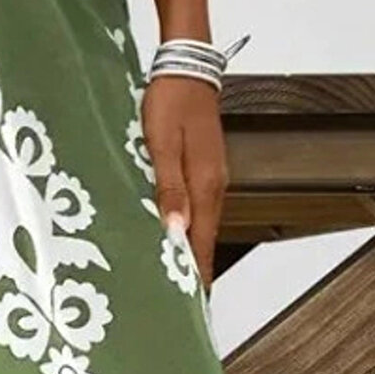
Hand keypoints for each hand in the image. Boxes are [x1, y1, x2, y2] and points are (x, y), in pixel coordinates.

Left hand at [142, 73, 228, 291]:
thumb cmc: (170, 101)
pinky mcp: (204, 170)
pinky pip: (199, 209)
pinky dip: (189, 229)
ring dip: (191, 251)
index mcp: (205, 185)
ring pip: (203, 226)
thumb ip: (168, 188)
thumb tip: (175, 230)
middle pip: (205, 239)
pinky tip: (176, 237)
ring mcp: (212, 178)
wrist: (187, 68)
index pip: (202, 242)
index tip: (193, 305)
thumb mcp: (161, 144)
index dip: (197, 275)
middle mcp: (214, 186)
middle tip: (182, 303)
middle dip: (194, 271)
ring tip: (177, 279)